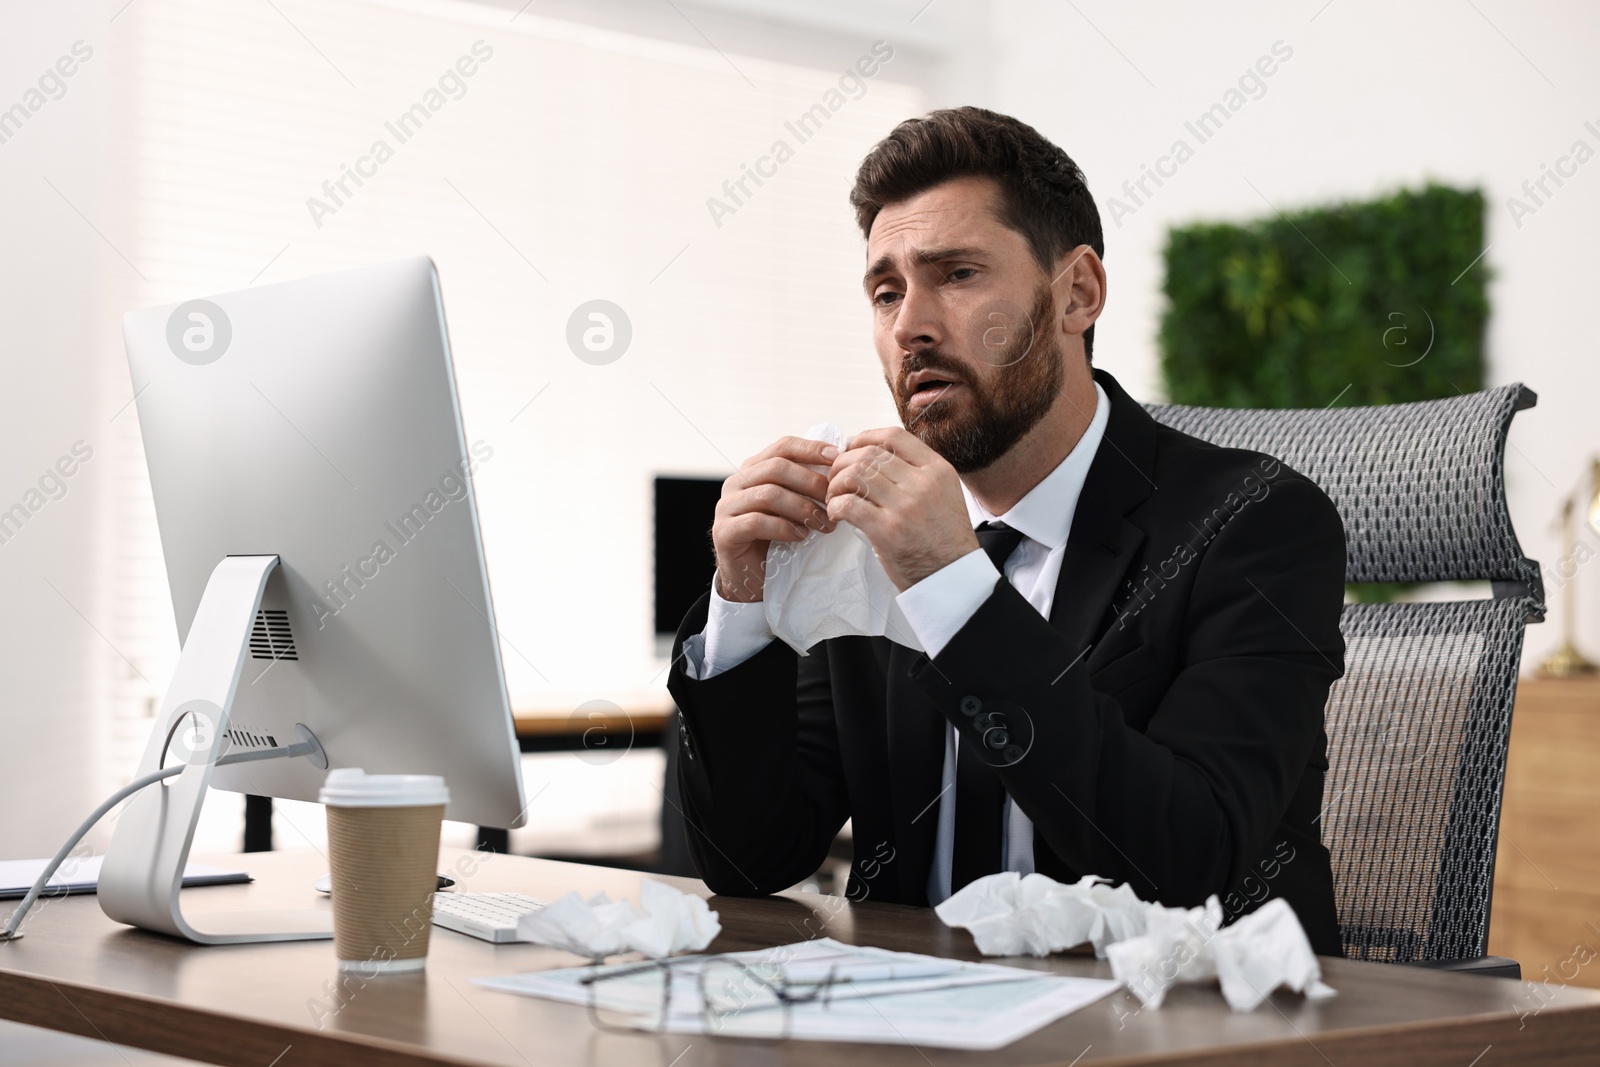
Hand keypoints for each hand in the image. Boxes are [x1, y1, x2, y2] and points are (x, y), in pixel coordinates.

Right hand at [712, 437, 839, 602]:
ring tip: (824, 524)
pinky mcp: (725, 532)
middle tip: (834, 501)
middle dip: (812, 483)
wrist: (749, 577)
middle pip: (777, 468)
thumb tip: (841, 467)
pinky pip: (757, 522)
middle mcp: (736, 483)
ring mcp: (727, 507)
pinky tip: (801, 536)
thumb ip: (805, 487)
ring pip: (769, 494)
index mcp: (753, 470)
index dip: (810, 449)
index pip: (782, 447)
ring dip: (803, 508)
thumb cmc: (776, 539)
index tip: (837, 457)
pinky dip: (784, 528)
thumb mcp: (792, 507)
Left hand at [826, 428, 977, 590]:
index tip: (851, 449)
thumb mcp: (943, 493)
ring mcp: (905, 506)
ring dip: (836, 484)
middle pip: (869, 454)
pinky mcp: (888, 531)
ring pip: (855, 475)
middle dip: (843, 463)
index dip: (864, 438)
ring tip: (835, 497)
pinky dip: (835, 506)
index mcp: (937, 469)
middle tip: (836, 479)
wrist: (952, 576)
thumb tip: (873, 455)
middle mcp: (923, 483)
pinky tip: (837, 514)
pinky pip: (849, 504)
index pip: (894, 436)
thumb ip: (916, 472)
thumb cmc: (943, 538)